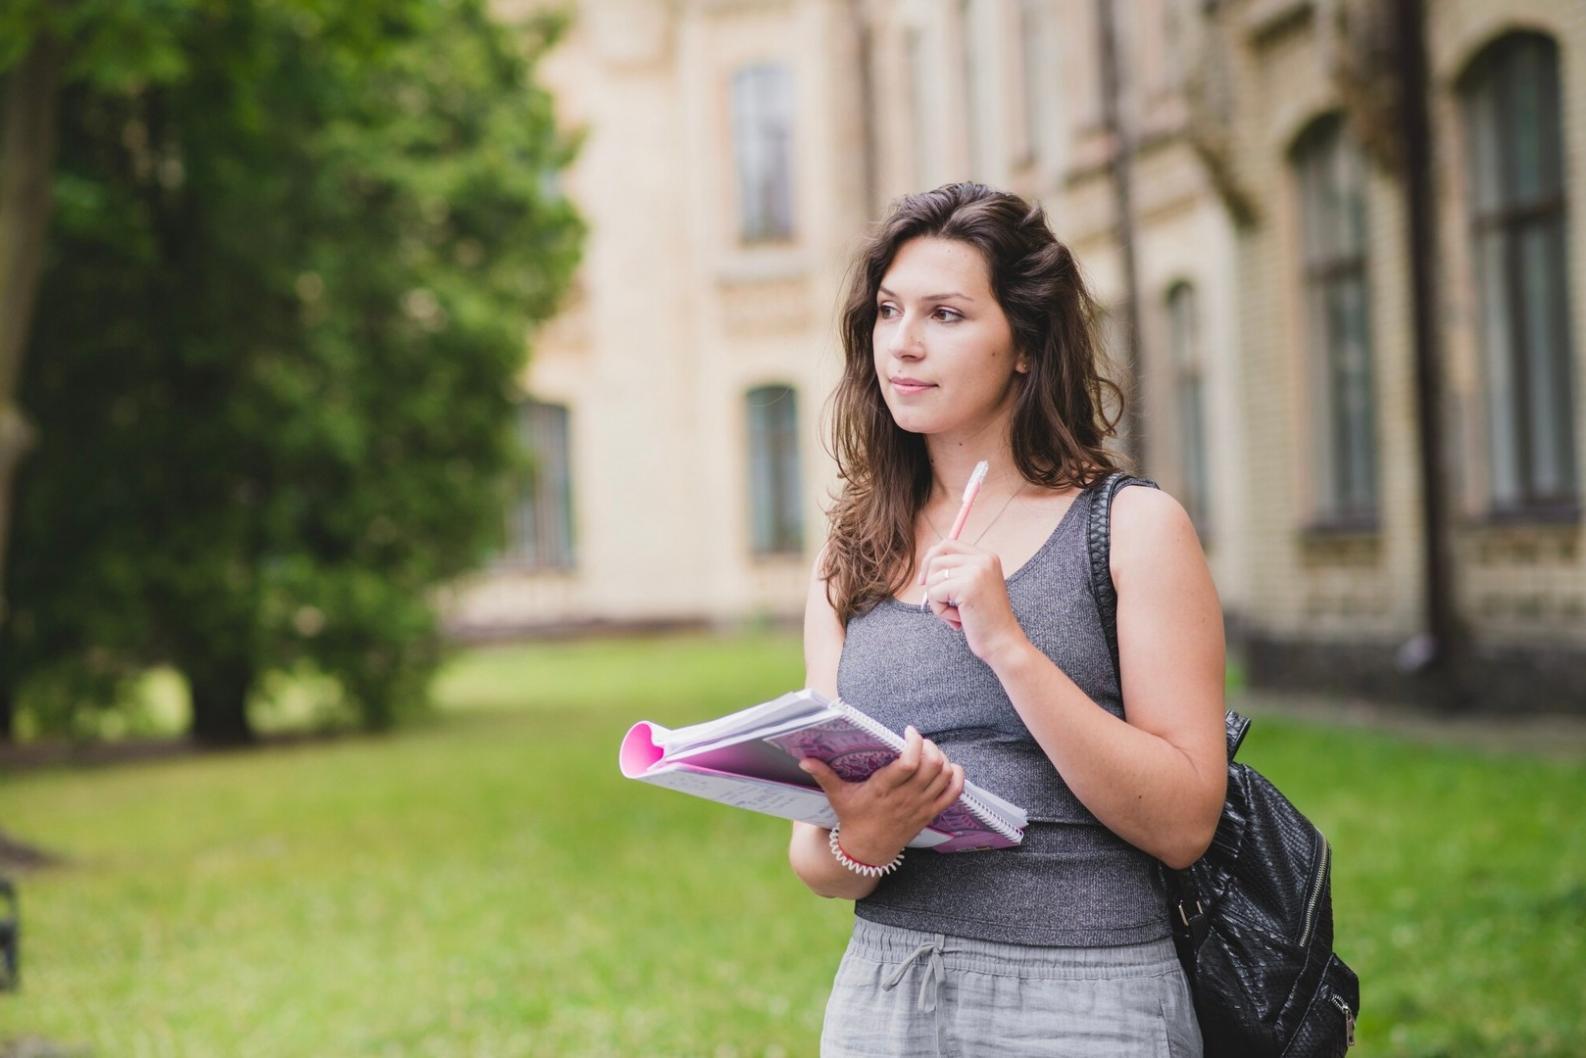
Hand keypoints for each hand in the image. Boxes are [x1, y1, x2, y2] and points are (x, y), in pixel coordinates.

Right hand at [798, 724, 965, 864]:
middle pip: (931, 765)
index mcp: (883, 790)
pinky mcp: (930, 814)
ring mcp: (920, 807)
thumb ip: (823, 775)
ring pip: (944, 776)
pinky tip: (948, 767)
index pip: (908, 763)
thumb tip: (804, 759)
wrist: (866, 851)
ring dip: (941, 758)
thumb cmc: (852, 818)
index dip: (914, 742)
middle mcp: (905, 798)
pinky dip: (956, 777)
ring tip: (929, 752)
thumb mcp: (837, 796)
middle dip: (929, 746)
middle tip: (919, 741)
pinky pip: (953, 793)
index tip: (908, 731)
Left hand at [917, 538, 1029, 663]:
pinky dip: (939, 610)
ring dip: (937, 600)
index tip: (925, 580)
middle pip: (936, 557)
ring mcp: (977, 571)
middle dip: (928, 580)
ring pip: (933, 578)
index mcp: (987, 557)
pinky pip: (934, 593)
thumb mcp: (973, 588)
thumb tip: (928, 560)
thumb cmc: (985, 620)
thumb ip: (957, 572)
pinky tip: (957, 620)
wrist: (1003, 643)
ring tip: (955, 615)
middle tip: (936, 600)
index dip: (931, 559)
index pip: (947, 544)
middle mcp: (984, 559)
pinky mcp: (967, 586)